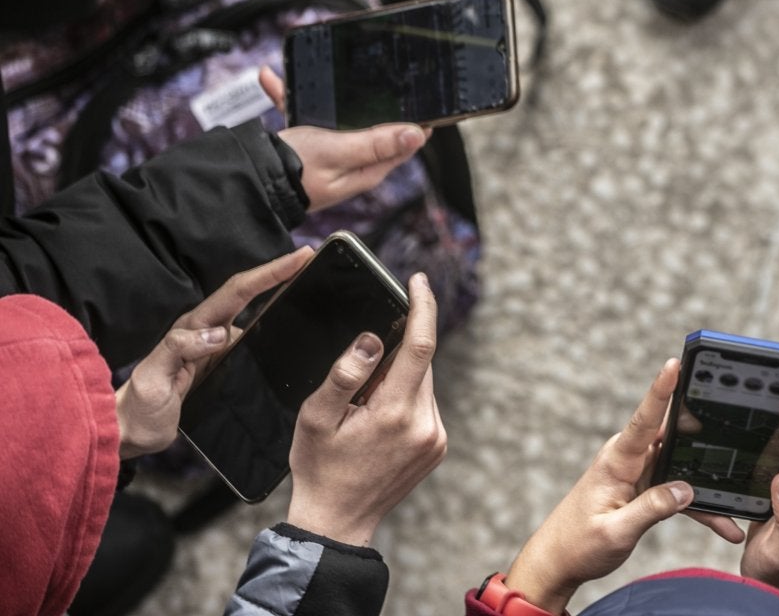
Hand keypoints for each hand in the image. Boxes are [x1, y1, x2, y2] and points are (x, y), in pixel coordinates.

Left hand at [114, 248, 313, 457]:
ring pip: (251, 314)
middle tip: (309, 258)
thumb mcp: (154, 379)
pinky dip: (269, 326)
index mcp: (192, 328)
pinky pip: (249, 338)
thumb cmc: (140, 408)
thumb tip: (220, 333)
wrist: (130, 432)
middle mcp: (205, 330)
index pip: (236, 293)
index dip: (268, 273)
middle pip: (247, 294)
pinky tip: (284, 327)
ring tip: (307, 284)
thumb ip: (179, 350)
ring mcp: (212, 346)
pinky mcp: (219, 362)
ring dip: (276, 296)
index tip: (298, 257)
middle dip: (278, 273)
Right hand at [263, 68, 428, 211]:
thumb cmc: (294, 170)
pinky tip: (272, 80)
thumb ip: (376, 144)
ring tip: (322, 71)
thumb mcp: (340, 151)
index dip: (415, 122)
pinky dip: (292, 99)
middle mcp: (352, 162)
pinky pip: (305, 116)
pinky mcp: (305, 146)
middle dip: (375, 101)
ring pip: (337, 118)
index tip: (423, 97)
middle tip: (381, 74)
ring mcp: (329, 154)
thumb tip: (417, 135)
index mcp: (367, 169)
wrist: (249, 180)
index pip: (403, 144)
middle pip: (374, 127)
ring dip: (328, 96)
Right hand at [285, 273, 447, 545]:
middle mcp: (426, 424)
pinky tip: (377, 424)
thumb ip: (344, 374)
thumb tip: (371, 339)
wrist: (336, 520)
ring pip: (421, 384)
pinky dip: (404, 400)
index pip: (421, 345)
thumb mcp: (316, 417)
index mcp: (396, 413)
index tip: (418, 281)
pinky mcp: (438, 446)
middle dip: (392, 356)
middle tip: (358, 384)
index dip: (422, 307)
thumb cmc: (319, 468)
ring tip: (362, 411)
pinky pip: (423, 405)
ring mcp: (436, 437)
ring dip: (397, 381)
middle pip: (419, 364)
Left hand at [506, 359, 742, 613]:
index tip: (674, 364)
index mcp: (618, 461)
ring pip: (683, 466)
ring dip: (706, 484)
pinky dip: (698, 506)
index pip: (644, 419)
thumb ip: (651, 509)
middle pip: (674, 436)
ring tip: (733, 506)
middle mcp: (629, 459)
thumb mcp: (615, 531)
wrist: (557, 563)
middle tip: (734, 430)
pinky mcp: (645, 488)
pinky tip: (722, 523)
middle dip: (704, 432)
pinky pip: (677, 490)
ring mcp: (639, 473)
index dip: (661, 390)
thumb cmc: (577, 545)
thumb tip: (685, 490)